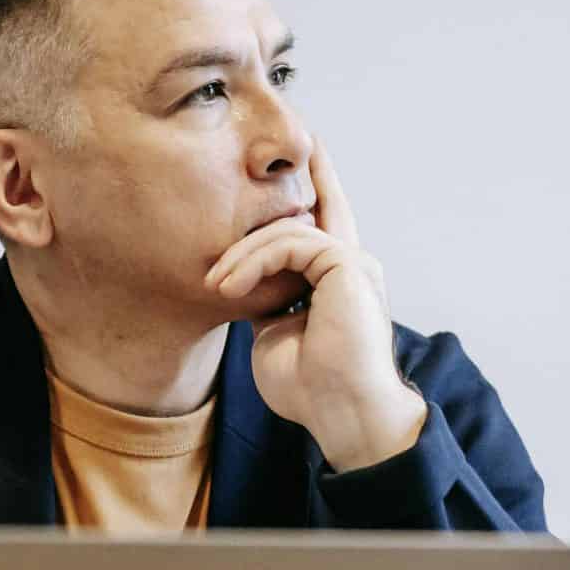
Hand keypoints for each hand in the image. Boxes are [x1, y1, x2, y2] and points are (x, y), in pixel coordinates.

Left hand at [203, 138, 426, 471]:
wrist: (342, 413)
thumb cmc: (310, 389)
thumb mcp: (274, 336)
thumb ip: (266, 300)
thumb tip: (240, 281)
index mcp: (338, 281)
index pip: (324, 222)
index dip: (313, 185)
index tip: (298, 155)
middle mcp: (351, 265)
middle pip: (319, 204)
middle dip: (291, 181)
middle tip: (259, 178)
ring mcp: (353, 263)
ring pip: (288, 229)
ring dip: (242, 254)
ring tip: (215, 285)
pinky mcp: (348, 265)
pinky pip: (291, 242)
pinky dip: (254, 261)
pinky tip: (230, 287)